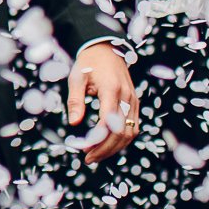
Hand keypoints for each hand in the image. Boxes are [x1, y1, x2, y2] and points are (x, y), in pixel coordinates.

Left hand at [66, 43, 137, 164]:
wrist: (106, 49)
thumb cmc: (88, 63)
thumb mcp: (77, 78)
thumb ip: (75, 100)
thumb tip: (73, 123)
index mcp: (112, 89)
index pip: (109, 122)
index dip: (98, 139)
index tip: (83, 149)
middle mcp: (127, 97)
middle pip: (121, 132)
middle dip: (105, 149)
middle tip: (88, 159)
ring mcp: (134, 101)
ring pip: (130, 132)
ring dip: (114, 148)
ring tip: (96, 156)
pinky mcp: (135, 104)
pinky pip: (133, 127)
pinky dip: (121, 140)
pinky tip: (107, 146)